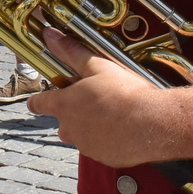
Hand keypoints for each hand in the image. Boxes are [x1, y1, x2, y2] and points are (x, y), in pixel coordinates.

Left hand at [25, 29, 166, 167]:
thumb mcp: (98, 66)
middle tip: (94, 99)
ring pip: (82, 135)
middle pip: (63, 121)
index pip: (38, 104)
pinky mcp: (104, 157)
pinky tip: (123, 127)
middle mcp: (69, 129)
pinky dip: (107, 139)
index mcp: (64, 105)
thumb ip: (71, 53)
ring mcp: (86, 146)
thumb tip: (50, 36)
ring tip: (113, 113)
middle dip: (74, 112)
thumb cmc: (125, 93)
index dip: (39, 100)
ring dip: (91, 126)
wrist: (154, 124)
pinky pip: (100, 147)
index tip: (41, 98)